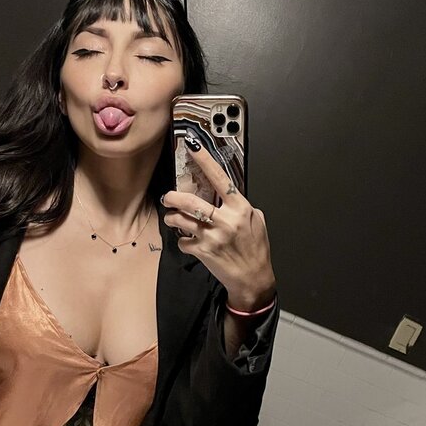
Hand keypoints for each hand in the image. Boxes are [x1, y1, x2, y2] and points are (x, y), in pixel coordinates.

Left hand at [161, 146, 275, 308]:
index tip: (192, 146)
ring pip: (180, 220)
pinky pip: (183, 241)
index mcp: (240, 209)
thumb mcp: (257, 222)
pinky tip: (188, 241)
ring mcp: (212, 236)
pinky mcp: (202, 251)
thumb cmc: (255, 250)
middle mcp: (225, 221)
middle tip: (168, 196)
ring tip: (172, 217)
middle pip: (190, 201)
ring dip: (172, 218)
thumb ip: (243, 207)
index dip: (205, 160)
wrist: (252, 278)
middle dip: (173, 196)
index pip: (220, 178)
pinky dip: (182, 241)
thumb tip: (229, 196)